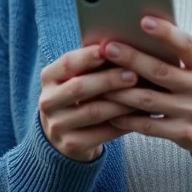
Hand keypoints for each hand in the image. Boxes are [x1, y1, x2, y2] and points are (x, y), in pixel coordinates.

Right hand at [38, 45, 138, 161]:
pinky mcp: (71, 145)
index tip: (110, 48)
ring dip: (121, 102)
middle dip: (108, 80)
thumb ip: (92, 65)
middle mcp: (48, 101)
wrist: (62, 135)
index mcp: (49, 78)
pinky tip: (140, 116)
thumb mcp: (76, 78)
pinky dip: (123, 123)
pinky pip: (102, 134)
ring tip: (143, 95)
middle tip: (133, 74)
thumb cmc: (79, 96)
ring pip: (93, 112)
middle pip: (79, 87)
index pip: (67, 63)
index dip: (88, 56)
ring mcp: (57, 125)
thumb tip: (124, 46)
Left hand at [102, 17, 191, 158]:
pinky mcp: (184, 134)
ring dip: (121, 91)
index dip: (165, 32)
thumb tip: (144, 34)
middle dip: (131, 58)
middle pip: (160, 71)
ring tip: (99, 82)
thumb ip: (182, 57)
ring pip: (148, 100)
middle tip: (107, 48)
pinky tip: (112, 112)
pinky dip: (128, 119)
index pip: (186, 44)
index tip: (143, 20)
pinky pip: (149, 126)